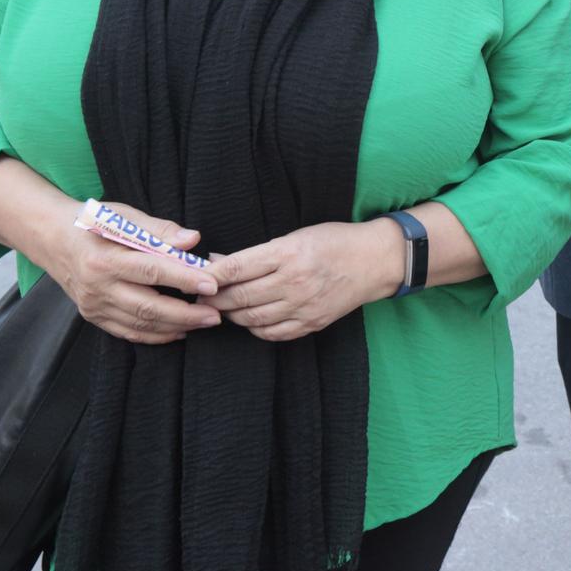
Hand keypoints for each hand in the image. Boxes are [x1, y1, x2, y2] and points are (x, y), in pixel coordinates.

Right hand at [42, 198, 220, 344]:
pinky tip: (178, 331)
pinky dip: (155, 335)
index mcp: (104, 258)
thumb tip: (192, 240)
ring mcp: (93, 305)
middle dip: (186, 313)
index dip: (184, 278)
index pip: (151, 270)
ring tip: (204, 322)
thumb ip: (159, 230)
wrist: (52, 239)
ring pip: (140, 324)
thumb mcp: (122, 216)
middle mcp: (96, 287)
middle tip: (215, 314)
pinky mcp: (93, 316)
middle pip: (147, 306)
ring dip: (175, 326)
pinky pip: (127, 332)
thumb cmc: (92, 222)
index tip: (212, 284)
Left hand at [205, 220, 397, 341]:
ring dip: (232, 315)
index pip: (238, 267)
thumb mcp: (295, 236)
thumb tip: (219, 262)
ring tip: (224, 308)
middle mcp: (294, 281)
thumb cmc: (333, 241)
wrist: (374, 261)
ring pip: (252, 319)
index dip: (211, 276)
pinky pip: (273, 334)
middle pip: (241, 297)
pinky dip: (255, 329)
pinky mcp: (312, 323)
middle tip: (202, 297)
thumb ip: (258, 253)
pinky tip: (251, 319)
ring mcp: (304, 305)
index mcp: (289, 253)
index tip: (196, 278)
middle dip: (215, 299)